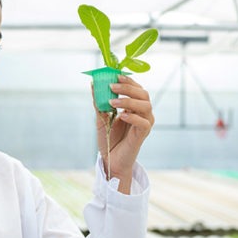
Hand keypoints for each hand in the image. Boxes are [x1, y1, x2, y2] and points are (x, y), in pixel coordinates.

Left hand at [95, 75, 153, 192]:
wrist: (110, 160)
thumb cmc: (108, 139)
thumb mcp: (101, 118)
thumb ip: (99, 102)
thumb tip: (92, 84)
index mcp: (134, 107)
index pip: (137, 88)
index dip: (128, 81)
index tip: (115, 76)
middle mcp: (142, 113)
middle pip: (144, 94)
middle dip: (128, 88)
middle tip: (112, 87)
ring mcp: (145, 123)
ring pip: (146, 106)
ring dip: (129, 101)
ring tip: (112, 102)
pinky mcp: (143, 134)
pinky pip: (144, 122)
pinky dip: (133, 117)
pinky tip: (122, 116)